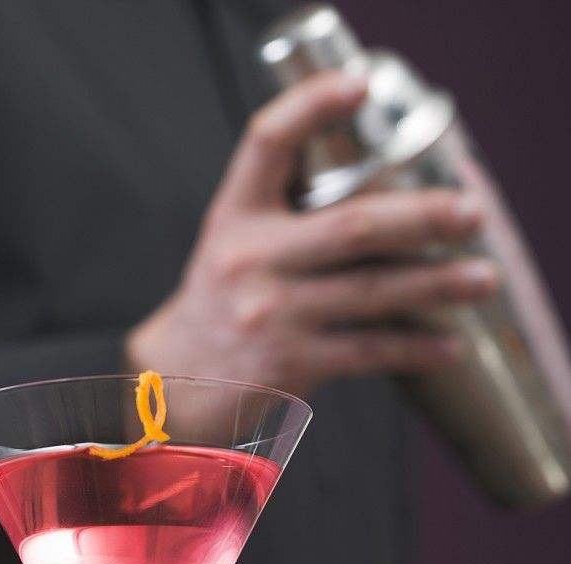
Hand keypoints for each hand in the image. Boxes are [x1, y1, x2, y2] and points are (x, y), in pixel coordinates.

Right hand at [126, 72, 498, 396]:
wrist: (182, 377)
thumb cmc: (227, 299)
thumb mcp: (237, 239)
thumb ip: (290, 208)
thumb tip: (391, 192)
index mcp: (235, 216)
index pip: (265, 144)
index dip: (309, 107)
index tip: (356, 86)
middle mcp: (250, 260)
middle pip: (351, 226)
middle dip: (422, 218)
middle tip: (470, 214)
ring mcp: (272, 314)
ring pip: (372, 292)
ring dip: (436, 285)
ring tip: (481, 279)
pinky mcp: (291, 363)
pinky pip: (368, 351)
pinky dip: (414, 348)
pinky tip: (449, 344)